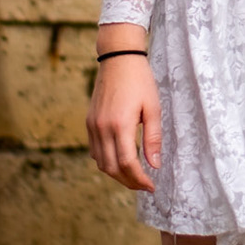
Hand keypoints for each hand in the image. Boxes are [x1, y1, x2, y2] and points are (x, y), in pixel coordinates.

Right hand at [87, 26, 161, 191]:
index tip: (151, 186)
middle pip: (111, 168)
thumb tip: (154, 165)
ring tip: (134, 177)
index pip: (127, 163)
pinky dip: (106, 161)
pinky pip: (94, 150)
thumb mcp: (153, 108)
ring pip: (100, 162)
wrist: (118, 58)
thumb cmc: (140, 80)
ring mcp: (93, 125)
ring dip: (116, 174)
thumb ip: (153, 138)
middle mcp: (102, 128)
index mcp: (120, 125)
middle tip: (144, 186)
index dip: (139, 179)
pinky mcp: (89, 122)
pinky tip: (120, 160)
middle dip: (128, 182)